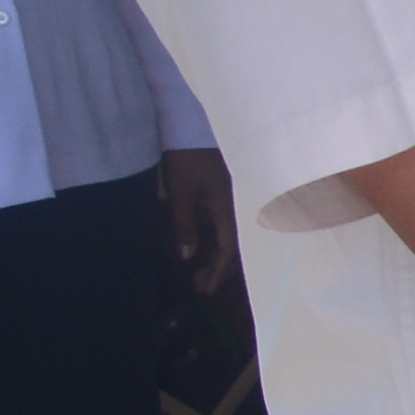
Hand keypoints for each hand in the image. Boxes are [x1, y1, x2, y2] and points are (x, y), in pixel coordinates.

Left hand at [160, 147, 234, 297]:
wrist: (191, 124)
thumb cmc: (187, 157)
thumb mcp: (180, 191)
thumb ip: (184, 224)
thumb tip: (187, 256)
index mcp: (226, 208)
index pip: (227, 248)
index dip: (217, 271)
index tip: (206, 290)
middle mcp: (233, 206)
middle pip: (231, 245)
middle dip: (216, 268)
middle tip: (200, 286)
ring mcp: (230, 198)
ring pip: (227, 235)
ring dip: (213, 255)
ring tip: (198, 271)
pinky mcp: (222, 191)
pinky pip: (222, 223)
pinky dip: (212, 239)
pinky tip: (201, 244)